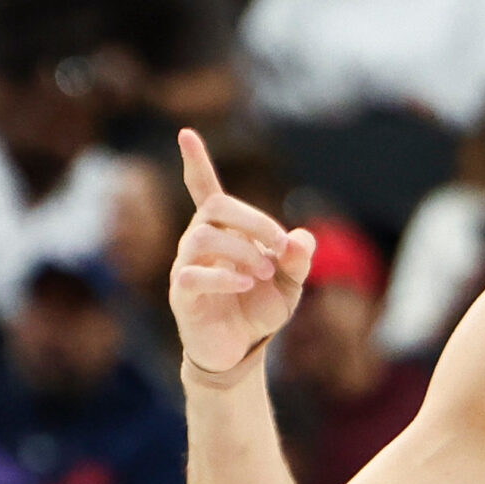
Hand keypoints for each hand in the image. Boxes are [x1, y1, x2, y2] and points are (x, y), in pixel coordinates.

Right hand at [172, 129, 316, 383]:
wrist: (240, 350)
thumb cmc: (258, 311)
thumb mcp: (290, 285)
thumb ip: (298, 261)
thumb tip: (302, 237)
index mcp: (224, 233)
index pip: (205, 190)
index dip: (196, 163)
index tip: (186, 132)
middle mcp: (199, 243)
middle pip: (214, 208)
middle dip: (253, 220)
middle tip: (279, 246)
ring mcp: (186, 267)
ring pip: (202, 237)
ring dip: (241, 251)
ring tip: (264, 273)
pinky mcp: (182, 294)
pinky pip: (192, 274)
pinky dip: (222, 276)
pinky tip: (244, 284)